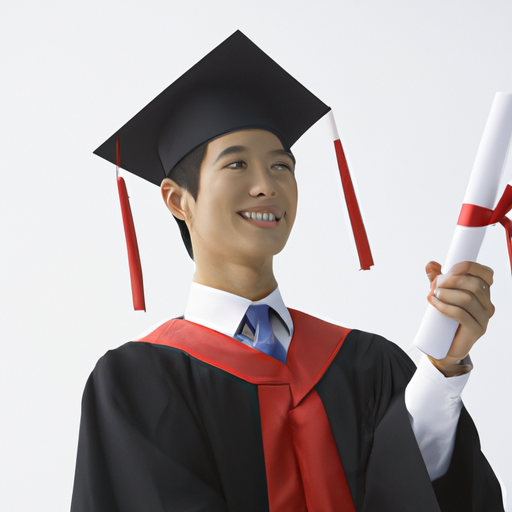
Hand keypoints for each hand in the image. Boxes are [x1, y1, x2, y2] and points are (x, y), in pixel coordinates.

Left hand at [425, 261, 494, 376]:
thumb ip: (436, 279)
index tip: (450, 268)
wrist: (444, 346)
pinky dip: (445, 306)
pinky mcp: (475, 330)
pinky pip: (461, 314)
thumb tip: (431, 264)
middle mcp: (487, 305)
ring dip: (447, 293)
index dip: (471, 267)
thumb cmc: (445, 318)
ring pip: (467, 299)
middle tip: (434, 285)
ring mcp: (483, 318)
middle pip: (474, 285)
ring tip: (433, 295)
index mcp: (483, 293)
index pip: (486, 274)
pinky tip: (434, 302)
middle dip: (451, 280)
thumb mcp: (441, 294)